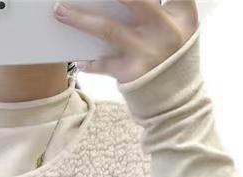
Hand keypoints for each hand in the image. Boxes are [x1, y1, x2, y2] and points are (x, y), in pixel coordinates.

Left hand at [53, 0, 198, 82]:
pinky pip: (104, 64)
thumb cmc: (172, 58)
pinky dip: (90, 62)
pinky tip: (79, 59)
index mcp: (182, 14)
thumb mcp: (176, 29)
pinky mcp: (132, 73)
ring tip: (60, 11)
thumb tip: (111, 3)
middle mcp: (166, 30)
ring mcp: (148, 52)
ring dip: (80, 19)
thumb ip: (156, 9)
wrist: (176, 102)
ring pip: (109, 29)